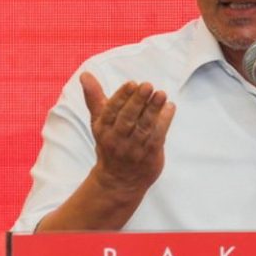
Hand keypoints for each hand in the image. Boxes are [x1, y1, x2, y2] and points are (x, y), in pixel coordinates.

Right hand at [80, 72, 175, 198]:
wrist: (119, 181)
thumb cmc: (110, 142)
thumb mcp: (99, 121)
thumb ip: (95, 97)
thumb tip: (85, 74)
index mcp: (103, 129)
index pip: (111, 111)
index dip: (122, 97)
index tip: (132, 83)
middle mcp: (117, 139)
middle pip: (127, 119)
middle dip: (138, 101)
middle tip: (148, 85)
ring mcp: (133, 149)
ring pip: (144, 127)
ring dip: (154, 110)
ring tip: (161, 94)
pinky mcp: (149, 155)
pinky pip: (157, 137)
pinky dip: (164, 121)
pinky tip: (170, 107)